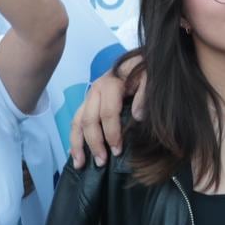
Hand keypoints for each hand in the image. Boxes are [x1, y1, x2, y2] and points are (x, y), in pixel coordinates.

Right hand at [69, 53, 144, 167]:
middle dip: (94, 143)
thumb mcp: (150, 76)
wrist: (137, 60)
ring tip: (80, 164)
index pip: (107, 113)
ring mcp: (89, 97)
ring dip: (77, 144)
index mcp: (110, 84)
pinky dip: (74, 138)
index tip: (118, 151)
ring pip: (77, 122)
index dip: (112, 133)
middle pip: (89, 120)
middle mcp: (94, 90)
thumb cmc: (144, 70)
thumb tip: (137, 117)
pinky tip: (75, 153)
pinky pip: (76, 121)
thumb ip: (144, 94)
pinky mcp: (87, 102)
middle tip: (102, 162)